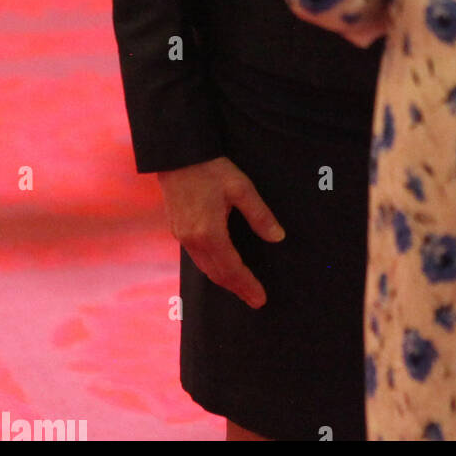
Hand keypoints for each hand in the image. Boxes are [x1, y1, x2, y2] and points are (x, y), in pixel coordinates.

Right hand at [157, 156, 284, 308]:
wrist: (177, 155)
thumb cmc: (211, 168)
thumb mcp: (241, 188)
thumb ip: (259, 215)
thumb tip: (278, 237)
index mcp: (210, 233)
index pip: (232, 269)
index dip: (247, 285)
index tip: (260, 299)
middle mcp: (193, 240)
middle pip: (217, 274)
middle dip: (237, 288)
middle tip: (254, 300)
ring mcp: (181, 236)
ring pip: (204, 268)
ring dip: (223, 280)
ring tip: (240, 287)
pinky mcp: (177, 230)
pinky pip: (196, 258)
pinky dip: (211, 267)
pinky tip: (220, 266)